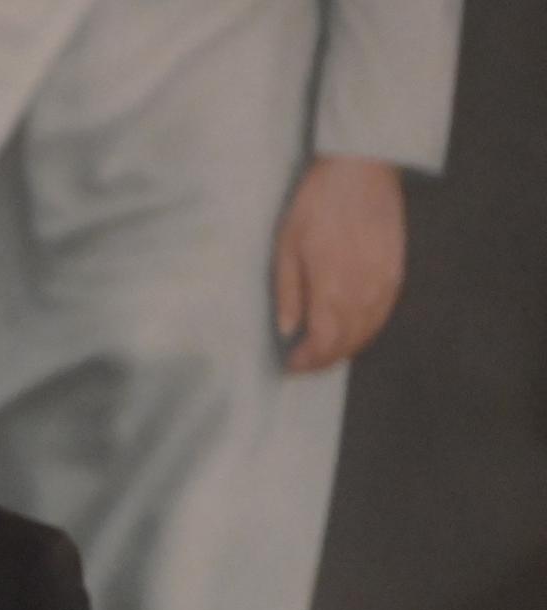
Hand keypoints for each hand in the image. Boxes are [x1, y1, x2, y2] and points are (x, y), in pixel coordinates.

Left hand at [274, 155, 407, 373]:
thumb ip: (288, 292)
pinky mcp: (397, 271)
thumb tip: (288, 329)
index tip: (291, 364)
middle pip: (347, 344)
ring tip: (324, 351)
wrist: (361, 169)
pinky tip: (350, 329)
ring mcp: (385, 282)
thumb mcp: (287, 247)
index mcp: (332, 288)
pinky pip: (383, 314)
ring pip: (368, 332)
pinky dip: (365, 330)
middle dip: (324, 360)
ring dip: (345, 348)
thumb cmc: (318, 204)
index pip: (324, 343)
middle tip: (304, 363)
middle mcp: (363, 292)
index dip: (307, 361)